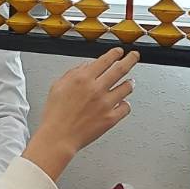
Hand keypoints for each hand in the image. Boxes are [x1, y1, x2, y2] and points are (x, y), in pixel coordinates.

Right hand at [24, 48, 137, 179]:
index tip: (119, 51)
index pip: (105, 60)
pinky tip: (123, 102)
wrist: (58, 137)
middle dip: (130, 59)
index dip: (115, 53)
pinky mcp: (111, 118)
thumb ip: (73, 73)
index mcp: (83, 79)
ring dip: (130, 83)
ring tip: (130, 82)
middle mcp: (96, 89)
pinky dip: (126, 103)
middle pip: (121, 69)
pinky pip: (126, 107)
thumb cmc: (55, 115)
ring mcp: (106, 104)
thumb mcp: (57, 86)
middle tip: (134, 56)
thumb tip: (86, 66)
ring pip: (127, 88)